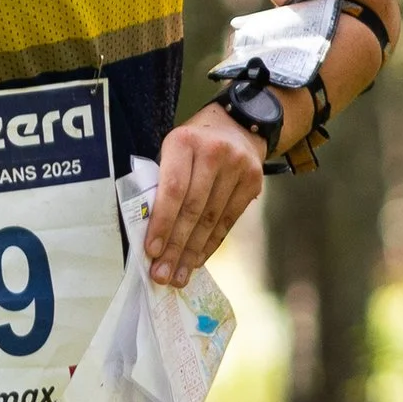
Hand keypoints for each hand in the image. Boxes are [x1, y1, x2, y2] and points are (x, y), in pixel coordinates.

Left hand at [144, 107, 265, 288]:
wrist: (238, 125)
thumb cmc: (194, 143)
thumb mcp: (172, 150)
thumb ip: (162, 182)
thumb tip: (149, 231)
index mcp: (184, 142)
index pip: (172, 189)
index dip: (162, 222)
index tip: (151, 251)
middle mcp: (213, 153)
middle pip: (193, 209)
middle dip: (175, 246)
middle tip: (162, 274)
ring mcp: (237, 167)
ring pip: (211, 219)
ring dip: (192, 252)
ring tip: (178, 275)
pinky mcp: (253, 181)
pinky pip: (228, 221)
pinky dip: (211, 244)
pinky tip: (197, 260)